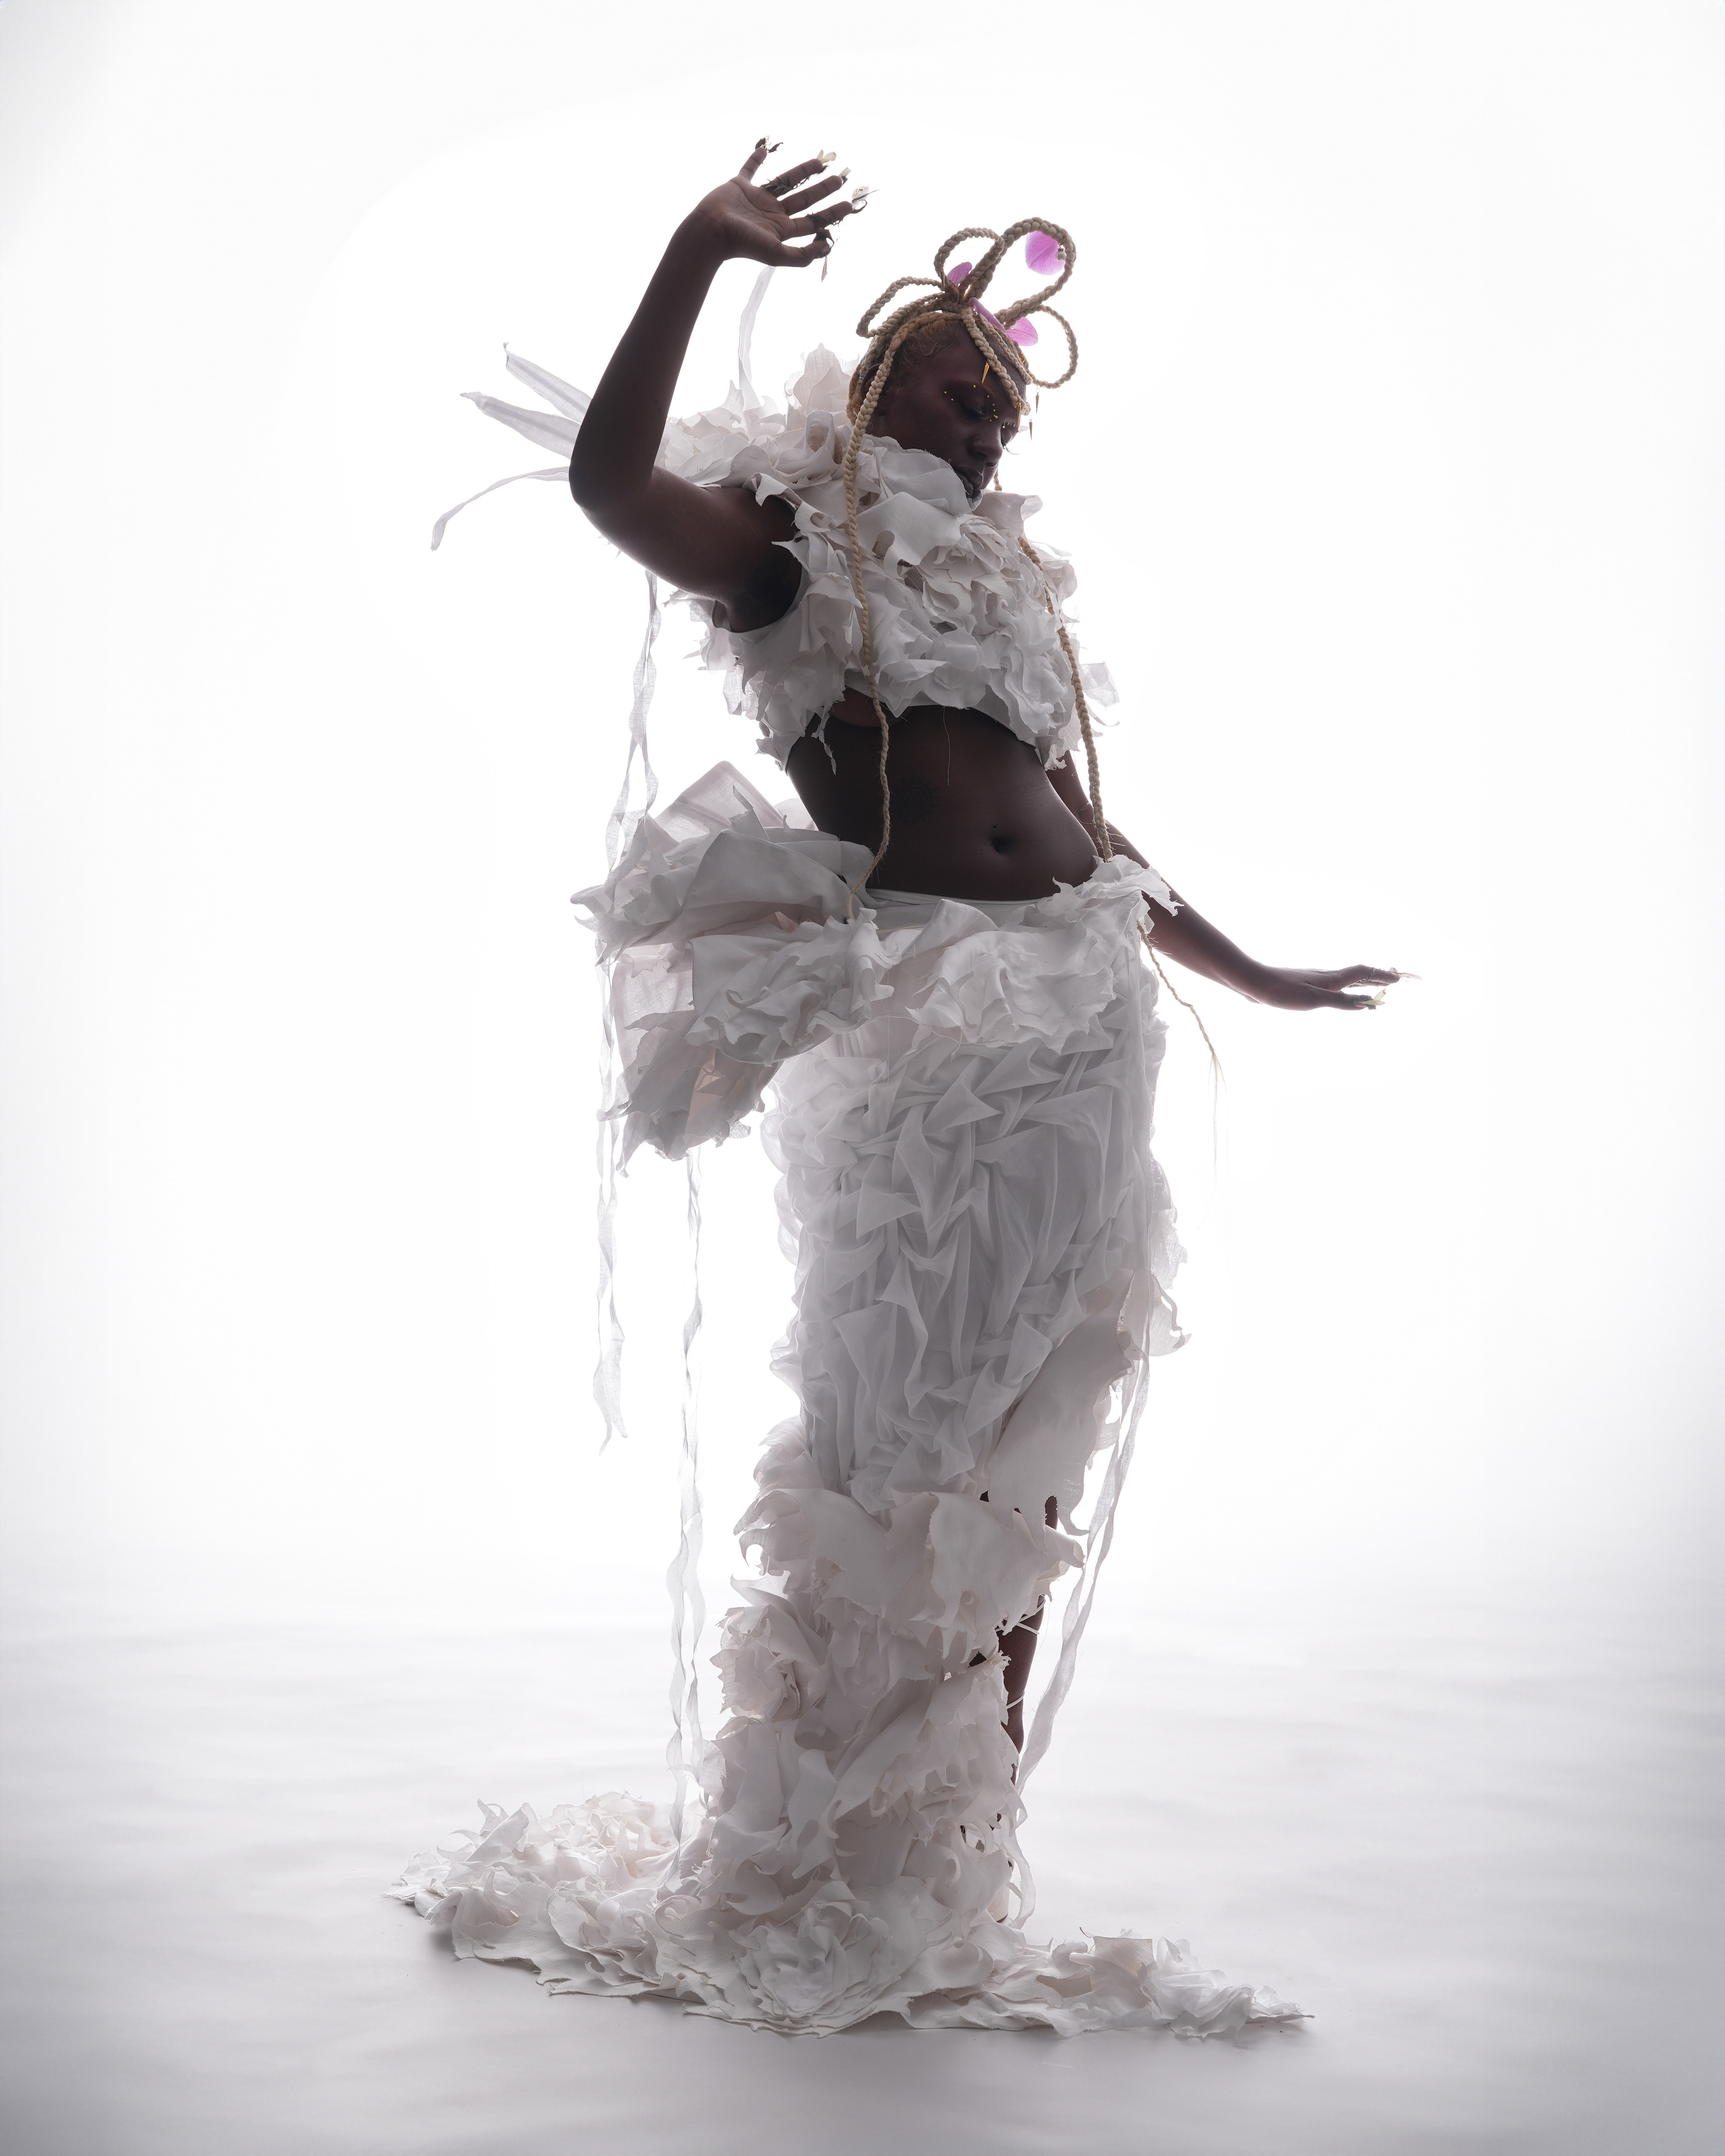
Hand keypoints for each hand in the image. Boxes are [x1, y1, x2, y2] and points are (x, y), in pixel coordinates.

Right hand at [680, 141, 862, 269]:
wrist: (710, 232)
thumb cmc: (741, 244)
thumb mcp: (776, 254)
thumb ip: (802, 256)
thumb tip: (828, 247)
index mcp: (782, 231)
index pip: (813, 221)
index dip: (832, 213)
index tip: (849, 204)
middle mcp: (772, 214)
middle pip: (804, 200)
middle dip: (823, 190)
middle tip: (840, 178)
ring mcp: (756, 199)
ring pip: (784, 182)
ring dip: (801, 172)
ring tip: (819, 162)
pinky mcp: (738, 185)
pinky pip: (749, 169)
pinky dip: (754, 159)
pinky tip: (763, 148)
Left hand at [1244, 964, 1401, 1011]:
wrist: (1253, 982)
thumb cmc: (1282, 991)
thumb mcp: (1313, 1000)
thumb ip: (1340, 1002)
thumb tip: (1366, 1005)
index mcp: (1331, 979)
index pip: (1363, 973)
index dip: (1382, 976)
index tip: (1400, 979)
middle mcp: (1326, 976)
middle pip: (1358, 974)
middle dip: (1377, 976)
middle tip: (1395, 977)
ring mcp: (1314, 979)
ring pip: (1346, 978)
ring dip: (1363, 980)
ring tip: (1375, 984)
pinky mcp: (1304, 985)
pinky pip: (1334, 984)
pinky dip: (1346, 986)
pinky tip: (1340, 991)